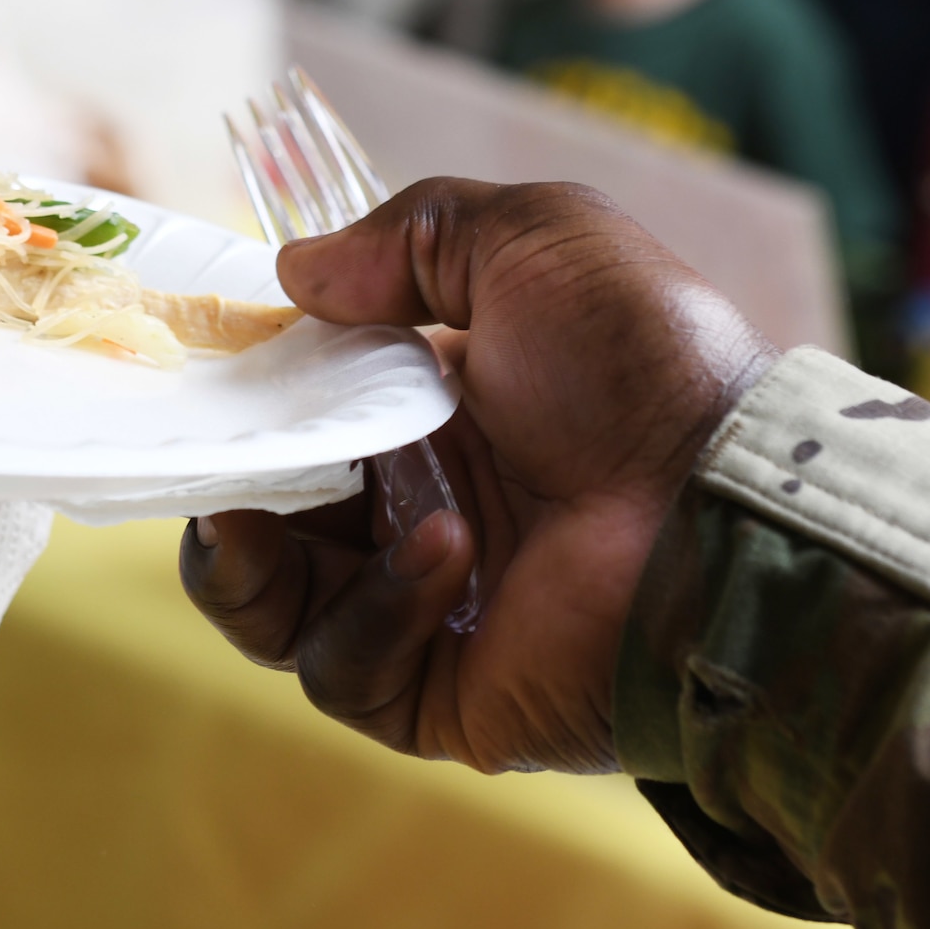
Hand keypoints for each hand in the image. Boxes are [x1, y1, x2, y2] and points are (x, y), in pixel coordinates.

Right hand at [180, 179, 775, 773]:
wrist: (729, 504)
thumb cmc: (640, 362)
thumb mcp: (530, 239)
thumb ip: (407, 235)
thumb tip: (292, 273)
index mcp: (430, 415)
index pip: (294, 421)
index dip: (238, 404)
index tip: (199, 376)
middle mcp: (412, 511)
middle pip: (260, 518)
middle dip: (218, 489)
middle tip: (204, 460)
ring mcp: (420, 608)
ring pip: (272, 608)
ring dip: (251, 561)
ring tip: (255, 519)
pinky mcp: (438, 693)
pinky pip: (345, 667)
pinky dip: (371, 610)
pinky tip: (442, 553)